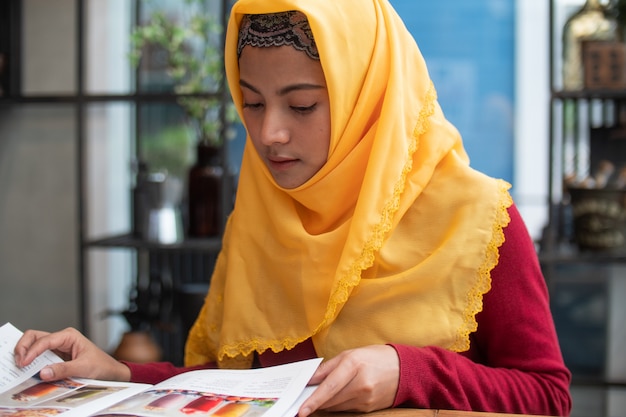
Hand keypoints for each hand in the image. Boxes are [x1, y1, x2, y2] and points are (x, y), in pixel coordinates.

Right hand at [14, 327, 130, 381]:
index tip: (24, 363)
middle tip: (17, 362)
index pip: (45, 340)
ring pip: (35, 345)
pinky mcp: (56, 355)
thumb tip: (44, 373)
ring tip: (19, 366)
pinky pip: (39, 355)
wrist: (109, 370)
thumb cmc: (101, 365)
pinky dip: (31, 360)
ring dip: (25, 353)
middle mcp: (62, 338)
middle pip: (35, 336)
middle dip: (23, 347)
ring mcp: (58, 346)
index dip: (32, 351)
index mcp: (69, 335)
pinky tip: (27, 368)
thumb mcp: (83, 368)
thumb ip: (63, 369)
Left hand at [298, 345, 399, 416]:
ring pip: (337, 407)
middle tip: (305, 399)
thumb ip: (326, 368)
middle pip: (331, 400)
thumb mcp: (349, 354)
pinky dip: (338, 404)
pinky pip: (346, 409)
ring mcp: (366, 398)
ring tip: (323, 395)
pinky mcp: (369, 408)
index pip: (329, 387)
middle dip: (316, 401)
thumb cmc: (374, 357)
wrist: (403, 369)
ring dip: (327, 403)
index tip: (301, 411)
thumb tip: (308, 379)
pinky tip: (339, 397)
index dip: (313, 401)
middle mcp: (361, 384)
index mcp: (353, 365)